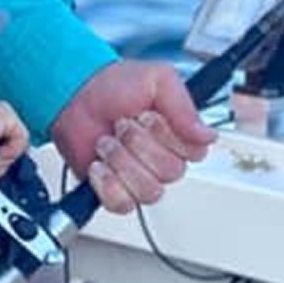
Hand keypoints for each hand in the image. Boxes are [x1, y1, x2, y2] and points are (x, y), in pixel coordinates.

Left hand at [51, 59, 214, 211]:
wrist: (76, 95)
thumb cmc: (115, 85)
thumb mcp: (158, 79)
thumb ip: (184, 106)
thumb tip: (207, 135)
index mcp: (179, 137)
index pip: (193, 153)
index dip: (167, 135)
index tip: (149, 115)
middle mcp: (163, 161)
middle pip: (169, 172)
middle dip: (138, 143)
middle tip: (122, 125)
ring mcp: (140, 179)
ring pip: (148, 191)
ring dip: (121, 162)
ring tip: (108, 142)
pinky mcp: (116, 192)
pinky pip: (122, 203)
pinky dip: (106, 183)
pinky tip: (99, 164)